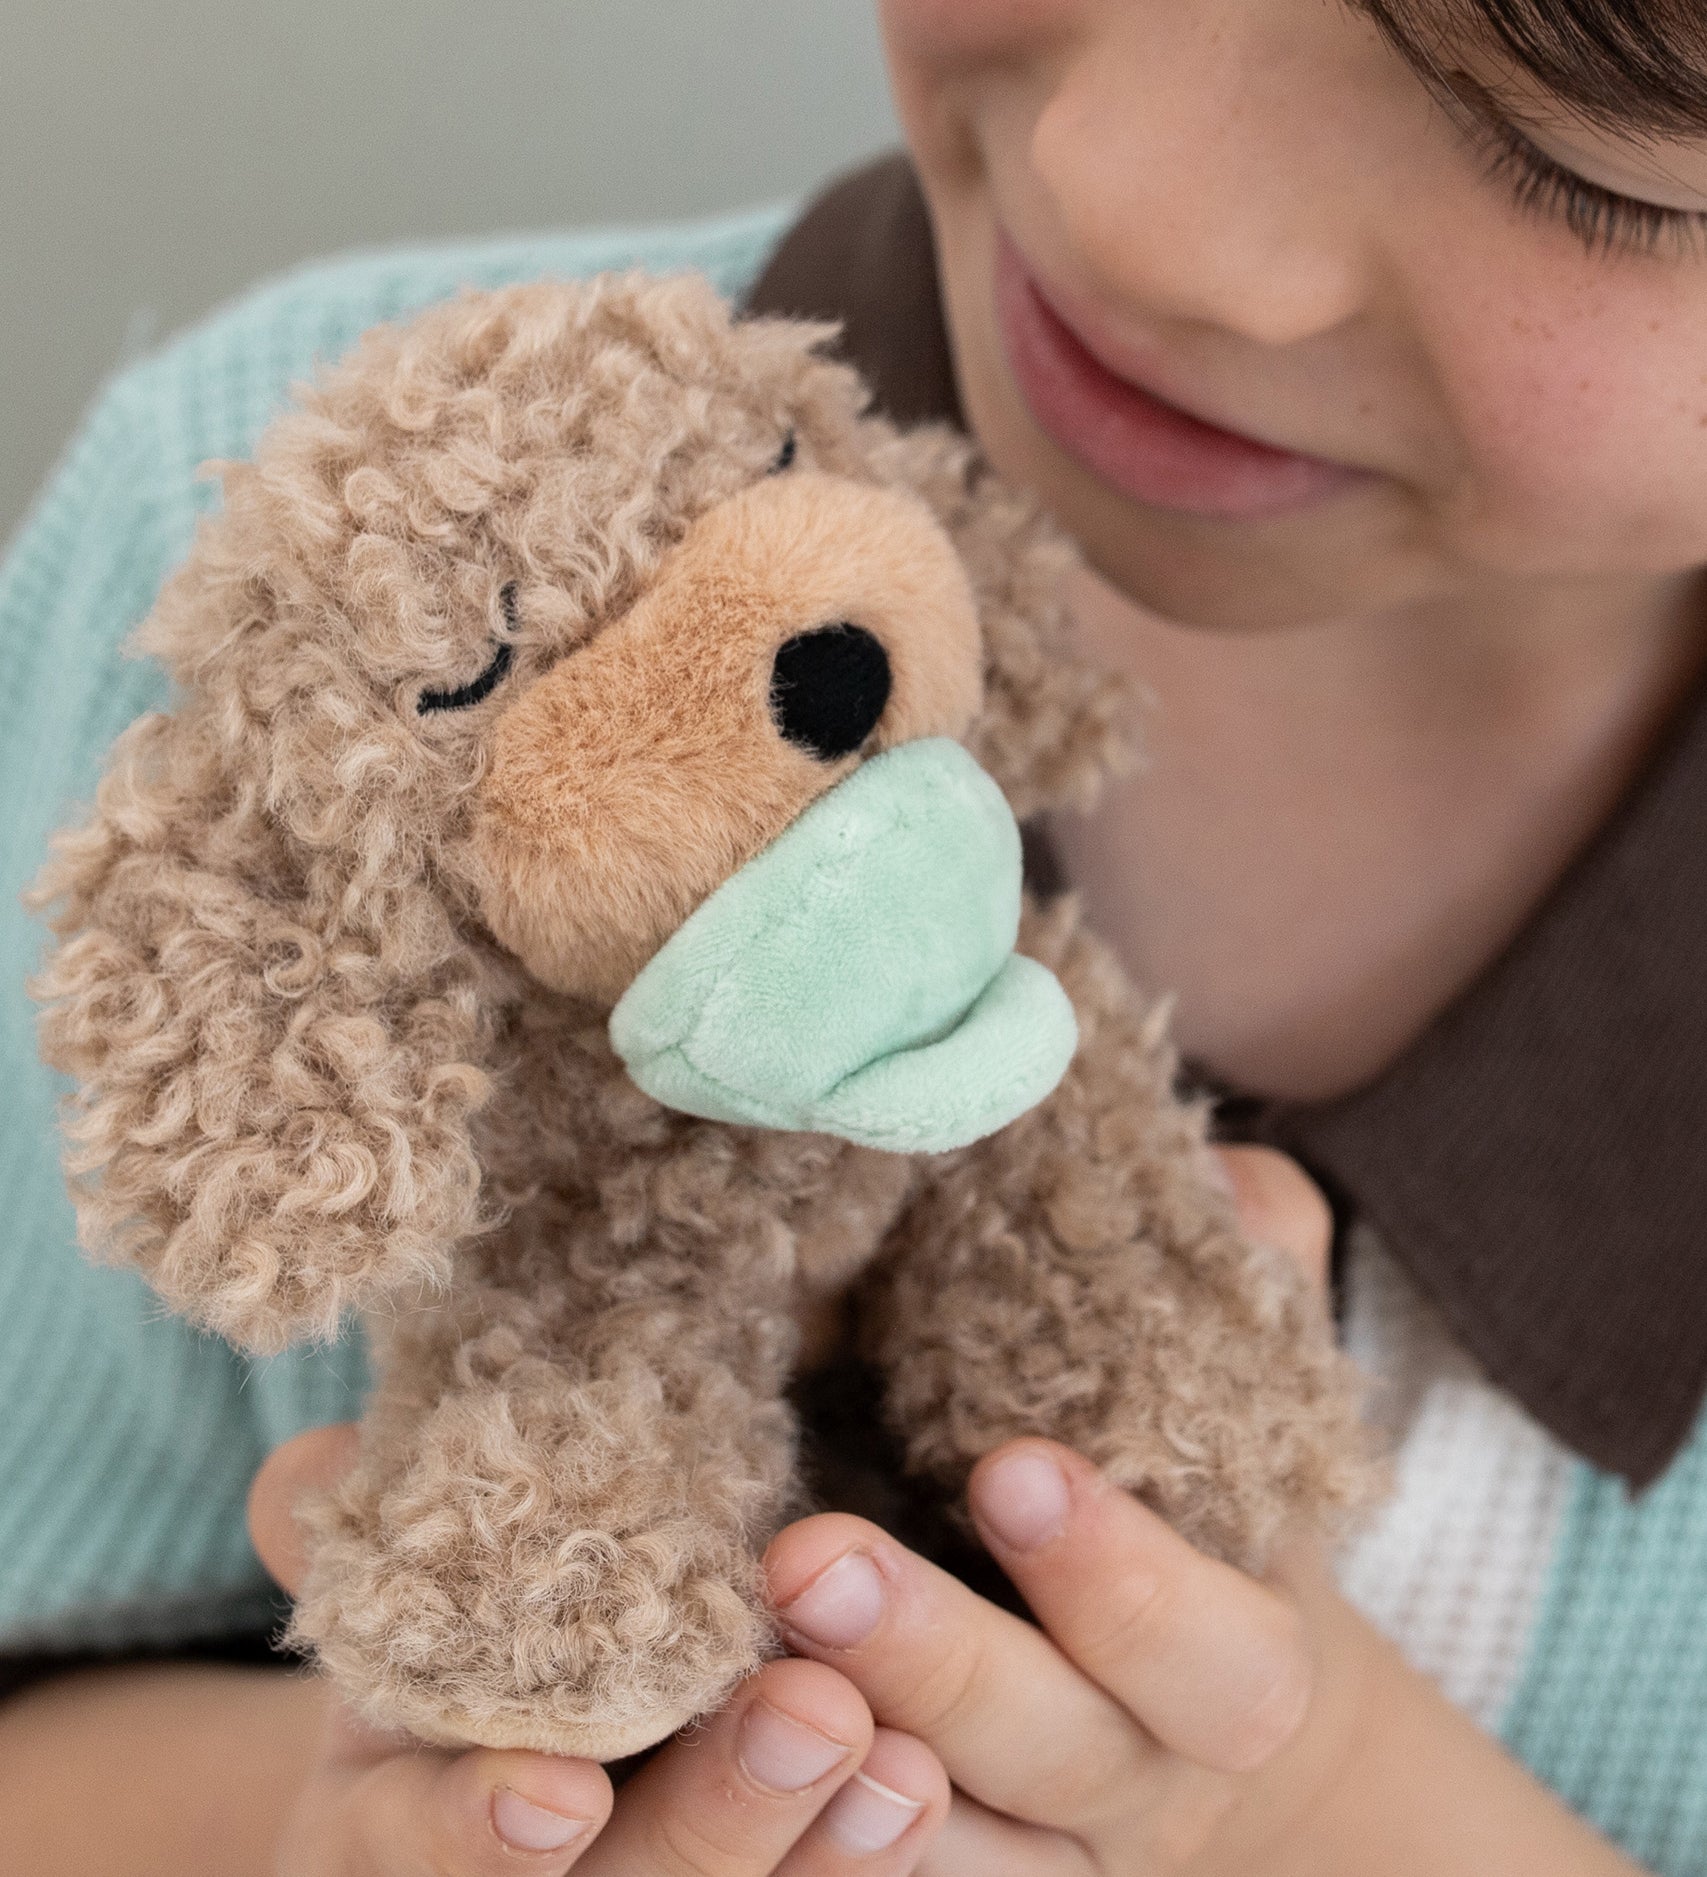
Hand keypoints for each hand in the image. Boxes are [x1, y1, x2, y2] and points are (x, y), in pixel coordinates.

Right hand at [249, 1431, 949, 1876]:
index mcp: (386, 1831)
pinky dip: (869, 1859)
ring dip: (825, 1858)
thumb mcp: (380, 1588)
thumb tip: (324, 1468)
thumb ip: (339, 1526)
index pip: (406, 1853)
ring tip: (910, 1762)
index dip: (468, 1836)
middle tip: (814, 1715)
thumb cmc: (444, 1633)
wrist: (520, 1723)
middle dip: (715, 1825)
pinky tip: (934, 1785)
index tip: (559, 1795)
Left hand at [762, 1146, 1639, 1876]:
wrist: (1191, 1710)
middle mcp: (1140, 1781)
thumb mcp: (1246, 1392)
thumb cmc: (1201, 1500)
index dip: (1121, 1580)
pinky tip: (686, 1753)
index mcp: (1237, 1667)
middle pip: (1051, 1756)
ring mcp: (1037, 1847)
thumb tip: (1200, 1170)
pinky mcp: (942, 1865)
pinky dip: (786, 1835)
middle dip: (936, 1659)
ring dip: (832, 1765)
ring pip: (943, 1850)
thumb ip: (1250, 1270)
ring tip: (731, 1656)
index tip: (1011, 1466)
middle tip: (806, 1555)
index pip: (1213, 1657)